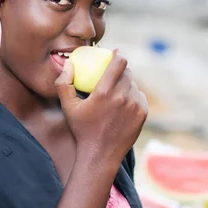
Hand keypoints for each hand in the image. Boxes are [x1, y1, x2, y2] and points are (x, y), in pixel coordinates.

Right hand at [55, 50, 147, 165]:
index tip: (116, 53)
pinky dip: (133, 96)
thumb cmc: (82, 130)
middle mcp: (122, 97)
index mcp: (104, 92)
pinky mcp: (143, 114)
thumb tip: (68, 63)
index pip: (119, 63)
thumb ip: (64, 83)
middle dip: (121, 70)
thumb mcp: (67, 107)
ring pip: (133, 85)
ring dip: (126, 84)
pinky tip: (123, 103)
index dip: (119, 55)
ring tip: (116, 92)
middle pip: (127, 73)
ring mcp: (135, 106)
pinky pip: (140, 97)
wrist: (100, 155)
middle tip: (114, 73)